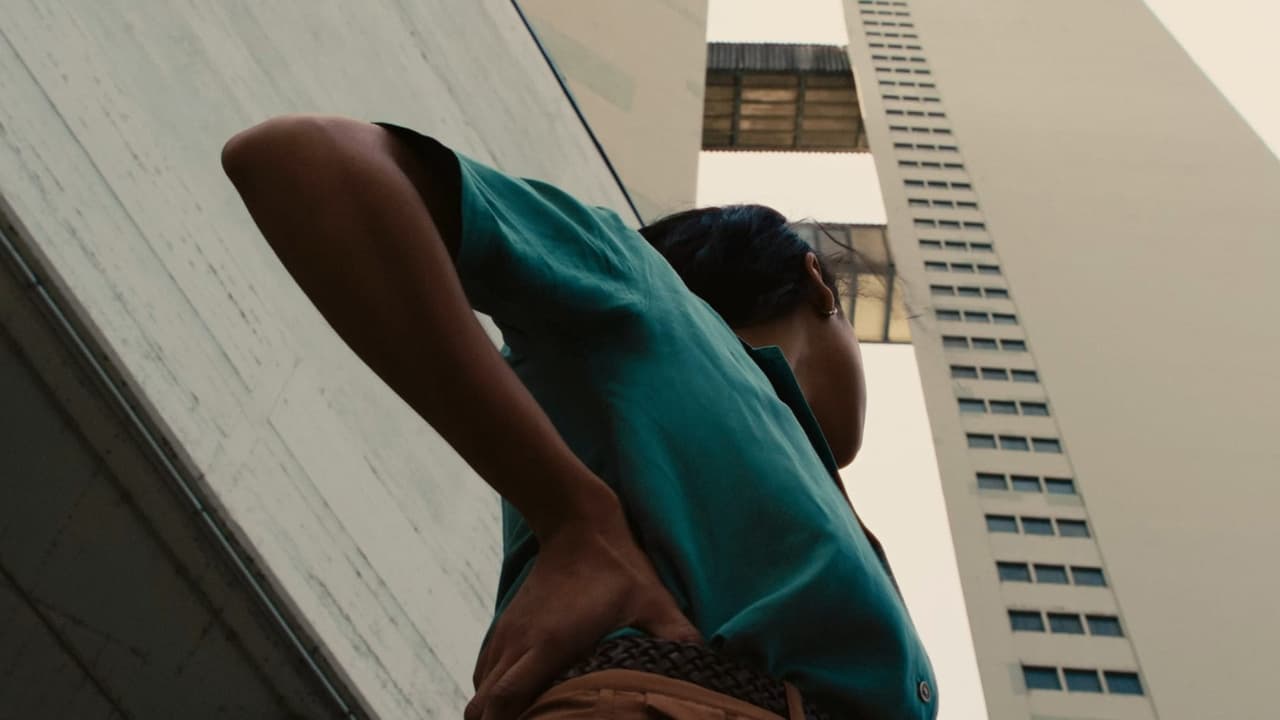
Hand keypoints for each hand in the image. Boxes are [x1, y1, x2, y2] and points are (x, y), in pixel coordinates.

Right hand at [465, 502, 700, 719]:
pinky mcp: (502, 629)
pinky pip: (482, 676)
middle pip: (482, 708)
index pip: (506, 701)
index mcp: (549, 644)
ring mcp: (505, 635)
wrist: (578, 524)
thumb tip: (711, 664)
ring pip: (479, 694)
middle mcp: (517, 643)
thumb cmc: (618, 567)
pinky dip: (491, 696)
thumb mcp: (654, 602)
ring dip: (494, 714)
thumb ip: (676, 636)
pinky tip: (517, 703)